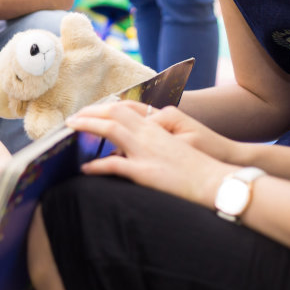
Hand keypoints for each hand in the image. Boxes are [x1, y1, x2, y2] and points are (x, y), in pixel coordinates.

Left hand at [67, 101, 232, 205]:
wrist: (219, 182)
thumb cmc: (199, 167)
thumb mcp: (175, 145)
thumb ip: (152, 140)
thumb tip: (126, 148)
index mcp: (159, 126)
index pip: (126, 108)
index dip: (104, 107)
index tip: (88, 111)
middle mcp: (151, 133)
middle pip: (115, 112)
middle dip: (91, 112)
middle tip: (71, 118)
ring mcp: (147, 151)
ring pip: (111, 129)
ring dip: (88, 126)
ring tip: (70, 129)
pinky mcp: (147, 171)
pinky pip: (116, 164)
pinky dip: (98, 165)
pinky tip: (86, 168)